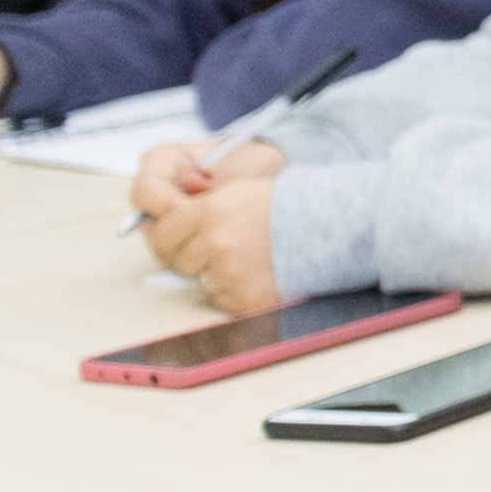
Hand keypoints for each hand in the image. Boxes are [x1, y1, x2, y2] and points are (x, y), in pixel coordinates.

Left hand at [130, 144, 289, 312]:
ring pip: (200, 281)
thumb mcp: (238, 192)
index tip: (179, 239)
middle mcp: (216, 241)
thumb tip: (158, 228)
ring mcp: (230, 271)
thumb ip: (198, 208)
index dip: (169, 237)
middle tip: (221, 248)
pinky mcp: (245, 296)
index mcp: (211, 211)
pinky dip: (233, 290)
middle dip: (194, 256)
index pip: (164, 232)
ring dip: (216, 273)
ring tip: (246, 259)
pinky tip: (255, 274)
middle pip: (179, 260)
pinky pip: (221, 299)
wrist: (332, 225)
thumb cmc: (288, 206)